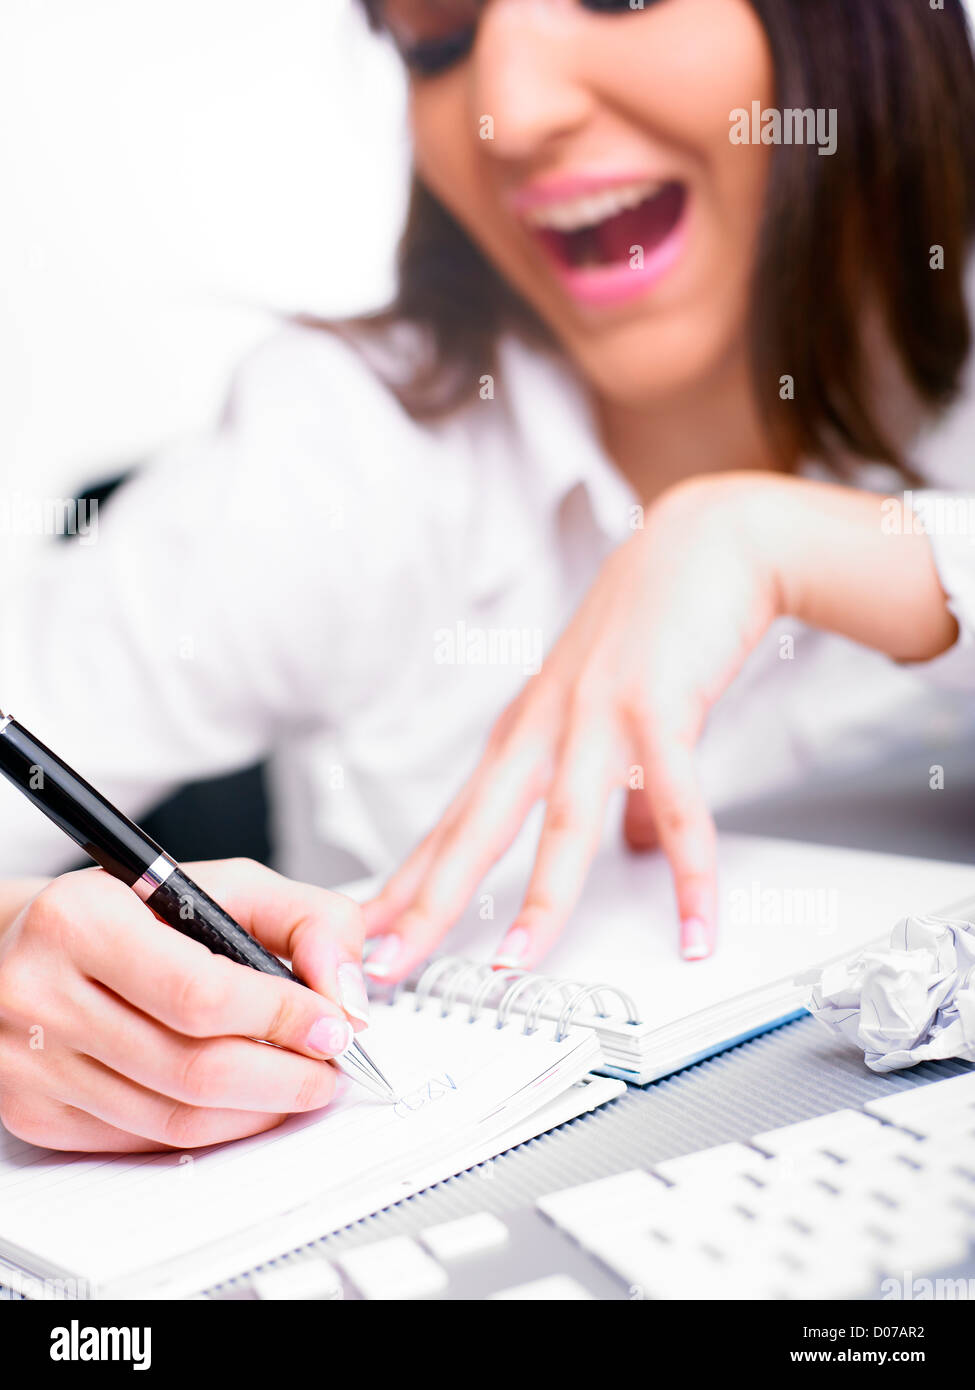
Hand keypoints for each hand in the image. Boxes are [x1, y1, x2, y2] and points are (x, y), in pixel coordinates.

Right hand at [0, 859, 368, 1151]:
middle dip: (286, 1076)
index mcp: (82, 920)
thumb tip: (344, 991)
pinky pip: (144, 1140)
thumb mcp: (221, 883)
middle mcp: (42, 992)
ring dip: (258, 1111)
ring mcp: (31, 1063)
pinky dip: (211, 1130)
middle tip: (330, 1068)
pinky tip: (244, 1105)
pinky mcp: (34, 1113)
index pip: (201, 993)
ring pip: (173, 1118)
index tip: (335, 1027)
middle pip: (193, 1068)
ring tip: (300, 1085)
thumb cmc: (129, 910)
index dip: (282, 1019)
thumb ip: (304, 918)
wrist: (22, 945)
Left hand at [364, 474, 788, 976]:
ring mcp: (599, 714)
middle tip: (388, 962)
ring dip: (538, 899)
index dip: (409, 884)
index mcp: (525, 732)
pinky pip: (674, 803)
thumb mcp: (608, 708)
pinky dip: (688, 870)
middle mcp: (546, 725)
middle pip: (475, 828)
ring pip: (560, 822)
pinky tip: (693, 928)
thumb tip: (628, 847)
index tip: (371, 936)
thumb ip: (612, 786)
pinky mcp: (661, 706)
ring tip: (515, 964)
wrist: (707, 542)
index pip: (452, 823)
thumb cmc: (651, 623)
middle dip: (427, 901)